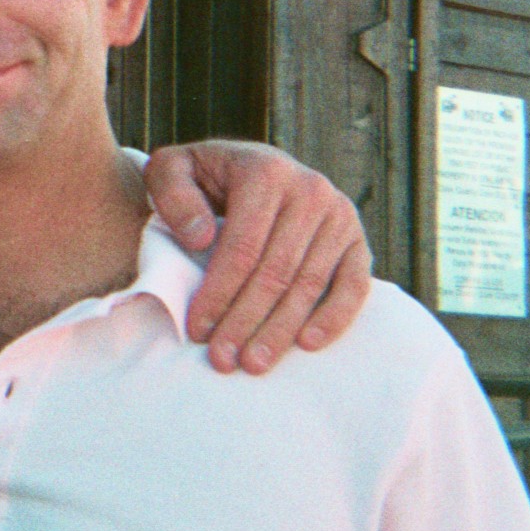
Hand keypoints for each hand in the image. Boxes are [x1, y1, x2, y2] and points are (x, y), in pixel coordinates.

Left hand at [145, 140, 372, 373]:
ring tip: (253, 363)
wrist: (250, 167)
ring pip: (309, 284)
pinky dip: (334, 317)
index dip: (220, 293)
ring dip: (281, 330)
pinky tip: (307, 344)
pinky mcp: (357, 240)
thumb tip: (200, 238)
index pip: (243, 247)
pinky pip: (354, 285)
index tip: (198, 329)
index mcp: (265, 172)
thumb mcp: (171, 169)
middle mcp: (310, 190)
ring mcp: (339, 215)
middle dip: (246, 321)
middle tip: (223, 359)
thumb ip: (172, 193)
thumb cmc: (203, 178)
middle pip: (276, 271)